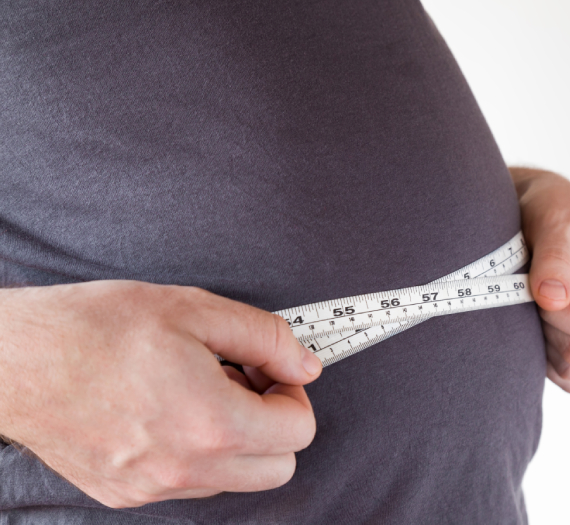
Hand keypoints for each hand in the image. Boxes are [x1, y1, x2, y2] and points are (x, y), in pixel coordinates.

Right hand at [0, 281, 322, 507]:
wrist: (15, 360)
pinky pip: (191, 483)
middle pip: (277, 468)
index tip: (271, 370)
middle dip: (275, 424)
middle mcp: (186, 469)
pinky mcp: (127, 493)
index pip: (298, 432)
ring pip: (235, 479)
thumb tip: (306, 363)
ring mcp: (154, 488)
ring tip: (200, 390)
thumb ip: (265, 338)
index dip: (294, 393)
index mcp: (211, 423)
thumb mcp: (194, 309)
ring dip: (238, 439)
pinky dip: (199, 452)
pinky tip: (171, 409)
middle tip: (245, 381)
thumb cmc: (96, 327)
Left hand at [510, 167, 569, 392]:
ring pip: (569, 369)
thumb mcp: (554, 220)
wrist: (535, 209)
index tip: (535, 290)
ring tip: (529, 301)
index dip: (558, 316)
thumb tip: (553, 299)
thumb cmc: (552, 207)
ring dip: (539, 342)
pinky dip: (539, 357)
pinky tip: (528, 322)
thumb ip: (554, 257)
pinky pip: (561, 374)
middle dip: (546, 329)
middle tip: (528, 291)